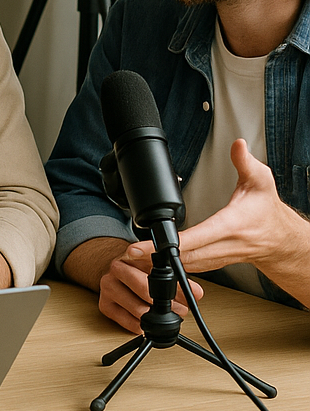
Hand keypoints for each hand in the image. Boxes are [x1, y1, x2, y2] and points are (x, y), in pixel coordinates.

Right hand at [97, 246, 202, 334]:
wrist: (116, 274)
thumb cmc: (140, 272)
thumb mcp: (161, 271)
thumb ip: (180, 281)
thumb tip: (197, 293)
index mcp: (131, 256)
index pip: (148, 268)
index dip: (162, 281)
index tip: (173, 294)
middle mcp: (116, 269)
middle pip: (143, 289)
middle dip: (166, 304)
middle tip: (180, 310)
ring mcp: (107, 287)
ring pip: (137, 309)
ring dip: (156, 318)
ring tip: (167, 317)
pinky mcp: (104, 305)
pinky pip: (128, 322)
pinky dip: (141, 326)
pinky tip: (148, 322)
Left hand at [147, 138, 309, 275]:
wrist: (282, 240)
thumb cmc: (268, 211)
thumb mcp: (261, 181)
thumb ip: (245, 162)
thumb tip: (237, 144)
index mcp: (230, 226)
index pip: (196, 237)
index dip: (170, 242)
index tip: (146, 245)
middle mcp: (222, 245)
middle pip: (185, 255)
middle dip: (156, 255)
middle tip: (129, 252)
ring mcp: (218, 257)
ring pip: (187, 264)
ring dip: (162, 262)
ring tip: (134, 257)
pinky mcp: (215, 261)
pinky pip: (192, 265)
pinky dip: (174, 263)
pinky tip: (155, 260)